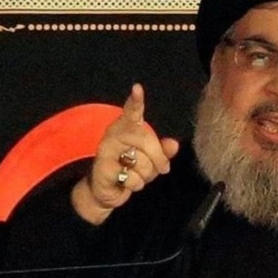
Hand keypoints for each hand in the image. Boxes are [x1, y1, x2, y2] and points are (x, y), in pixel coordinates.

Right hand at [72, 83, 178, 223]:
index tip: (137, 88)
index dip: (136, 101)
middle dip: (158, 159)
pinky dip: (135, 185)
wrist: (106, 189)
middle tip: (160, 169)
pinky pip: (132, 178)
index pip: (132, 111)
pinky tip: (124, 182)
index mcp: (127, 127)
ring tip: (135, 175)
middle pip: (146, 140)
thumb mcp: (151, 160)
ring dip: (145, 176)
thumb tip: (174, 144)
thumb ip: (163, 151)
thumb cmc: (130, 168)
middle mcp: (114, 134)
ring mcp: (106, 151)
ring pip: (141, 163)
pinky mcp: (103, 168)